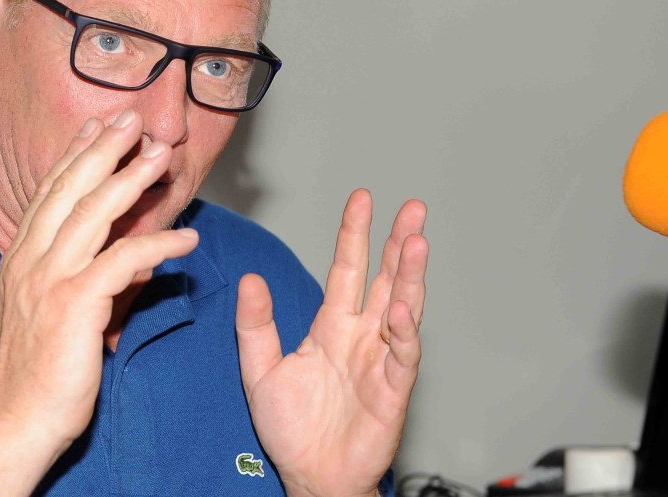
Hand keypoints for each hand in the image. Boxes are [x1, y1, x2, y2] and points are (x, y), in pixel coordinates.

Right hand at [0, 109, 198, 464]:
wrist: (16, 419)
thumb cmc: (36, 371)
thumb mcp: (53, 312)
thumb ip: (88, 279)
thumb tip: (131, 264)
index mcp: (21, 258)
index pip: (50, 193)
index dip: (76, 155)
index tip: (98, 126)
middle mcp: (29, 260)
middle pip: (70, 189)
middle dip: (104, 148)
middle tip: (132, 118)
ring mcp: (49, 280)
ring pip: (93, 212)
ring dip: (131, 179)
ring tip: (161, 156)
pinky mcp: (73, 305)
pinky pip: (123, 262)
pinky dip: (157, 246)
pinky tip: (185, 242)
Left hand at [236, 189, 426, 496]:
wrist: (310, 476)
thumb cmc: (291, 429)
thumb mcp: (260, 370)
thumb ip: (255, 325)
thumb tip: (250, 279)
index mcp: (331, 327)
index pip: (347, 269)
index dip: (355, 234)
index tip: (363, 198)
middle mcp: (361, 337)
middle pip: (385, 280)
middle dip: (399, 243)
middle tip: (414, 207)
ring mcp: (380, 360)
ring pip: (402, 308)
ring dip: (411, 276)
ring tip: (417, 240)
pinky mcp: (392, 390)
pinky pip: (401, 355)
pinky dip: (404, 332)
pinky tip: (401, 308)